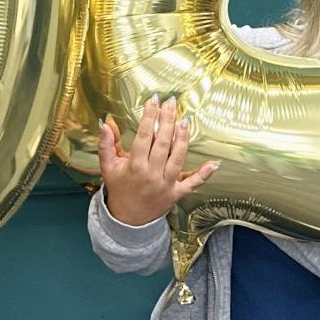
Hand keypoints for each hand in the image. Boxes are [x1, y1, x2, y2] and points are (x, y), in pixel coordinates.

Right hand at [97, 97, 219, 227]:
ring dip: (183, 138)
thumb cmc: (119, 188)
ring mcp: (165, 185)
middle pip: (163, 143)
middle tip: (171, 103)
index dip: (149, 116)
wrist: (127, 219)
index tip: (153, 101)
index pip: (144, 136)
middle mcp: (151, 174)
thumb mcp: (108, 166)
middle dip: (168, 121)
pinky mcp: (176, 194)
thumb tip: (105, 123)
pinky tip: (214, 164)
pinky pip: (192, 184)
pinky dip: (204, 174)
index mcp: (134, 166)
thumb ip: (105, 144)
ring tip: (185, 121)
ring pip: (178, 158)